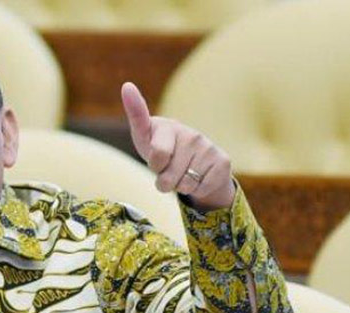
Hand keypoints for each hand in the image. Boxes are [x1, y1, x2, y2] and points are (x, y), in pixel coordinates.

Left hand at [121, 82, 234, 210]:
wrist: (199, 166)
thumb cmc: (163, 151)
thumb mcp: (146, 141)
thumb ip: (137, 123)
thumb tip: (127, 85)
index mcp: (165, 127)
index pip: (152, 138)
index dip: (146, 132)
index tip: (128, 89)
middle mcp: (188, 133)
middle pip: (164, 173)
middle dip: (162, 180)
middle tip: (167, 170)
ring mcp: (206, 145)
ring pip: (183, 184)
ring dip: (179, 186)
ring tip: (182, 173)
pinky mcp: (222, 160)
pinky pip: (200, 188)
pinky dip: (196, 190)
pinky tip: (198, 177)